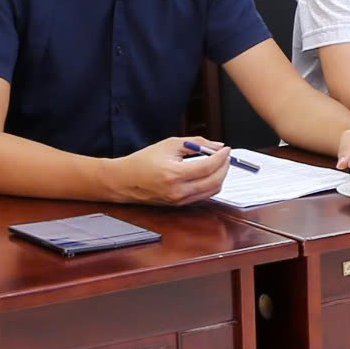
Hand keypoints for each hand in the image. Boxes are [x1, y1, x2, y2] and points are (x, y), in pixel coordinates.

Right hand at [109, 138, 230, 205]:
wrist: (124, 181)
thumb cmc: (142, 162)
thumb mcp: (169, 145)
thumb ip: (195, 143)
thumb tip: (216, 146)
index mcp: (174, 174)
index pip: (208, 166)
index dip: (221, 157)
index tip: (225, 149)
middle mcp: (178, 191)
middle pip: (215, 181)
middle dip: (224, 167)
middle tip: (225, 156)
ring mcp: (180, 201)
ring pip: (212, 191)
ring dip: (220, 176)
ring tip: (219, 163)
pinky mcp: (180, 205)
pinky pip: (203, 196)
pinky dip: (211, 184)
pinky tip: (209, 174)